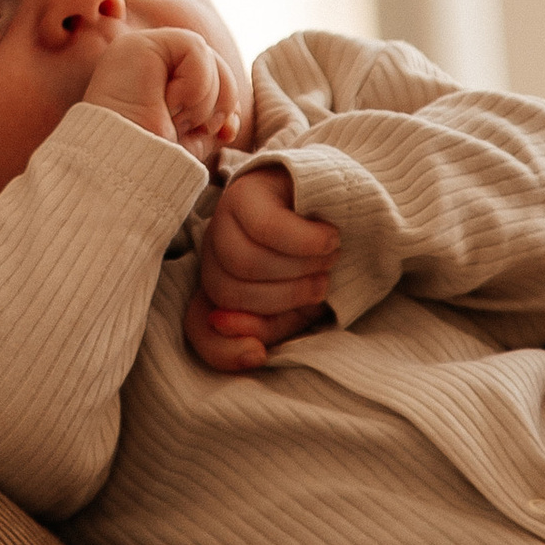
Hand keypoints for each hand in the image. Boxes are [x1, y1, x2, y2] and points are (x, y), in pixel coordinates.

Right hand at [82, 23, 241, 160]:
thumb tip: (232, 121)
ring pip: (209, 57)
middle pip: (216, 65)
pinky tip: (168, 101)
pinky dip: (194, 83)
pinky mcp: (141, 43)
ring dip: (201, 100)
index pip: (213, 77)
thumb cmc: (149, 160)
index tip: (224, 134)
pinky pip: (196, 48)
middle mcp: (151, 62)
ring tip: (171, 115)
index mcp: (160, 82)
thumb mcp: (192, 140)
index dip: (227, 104)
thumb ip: (214, 121)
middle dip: (219, 103)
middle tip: (188, 126)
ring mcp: (144, 48)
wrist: (125, 167)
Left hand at [188, 166, 339, 373]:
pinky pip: (269, 229)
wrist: (347, 200)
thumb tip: (237, 336)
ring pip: (245, 262)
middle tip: (322, 279)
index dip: (221, 348)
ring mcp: (225, 217)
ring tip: (329, 255)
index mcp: (222, 286)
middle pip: (229, 292)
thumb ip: (267, 329)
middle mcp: (214, 251)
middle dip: (286, 297)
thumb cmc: (320, 262)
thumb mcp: (298, 309)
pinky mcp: (247, 191)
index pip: (198, 326)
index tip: (258, 354)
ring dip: (301, 266)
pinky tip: (328, 237)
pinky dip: (307, 241)